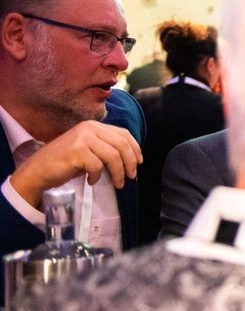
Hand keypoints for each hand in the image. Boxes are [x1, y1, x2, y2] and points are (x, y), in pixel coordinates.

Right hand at [9, 120, 141, 207]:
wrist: (38, 170)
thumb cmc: (66, 162)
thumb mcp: (89, 150)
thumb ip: (106, 148)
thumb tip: (132, 159)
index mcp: (94, 126)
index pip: (123, 134)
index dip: (135, 149)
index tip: (139, 162)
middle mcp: (89, 128)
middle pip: (121, 145)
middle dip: (130, 163)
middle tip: (131, 177)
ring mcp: (82, 138)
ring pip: (113, 156)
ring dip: (118, 173)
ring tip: (118, 183)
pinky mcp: (77, 151)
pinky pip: (97, 166)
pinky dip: (97, 176)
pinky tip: (91, 181)